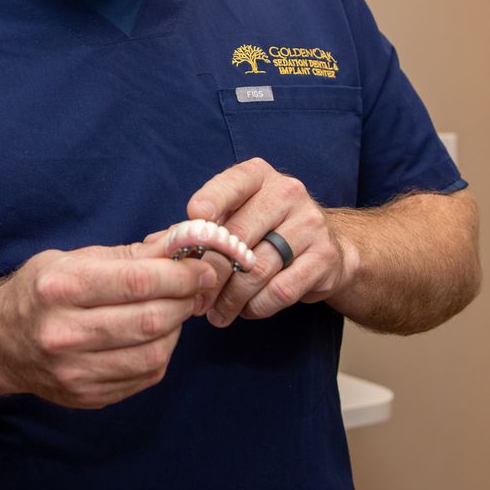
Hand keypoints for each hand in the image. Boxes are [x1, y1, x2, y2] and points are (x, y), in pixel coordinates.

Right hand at [0, 240, 218, 408]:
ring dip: (176, 329)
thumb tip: (181, 246)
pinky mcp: (87, 396)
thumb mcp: (73, 260)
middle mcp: (64, 332)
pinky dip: (160, 353)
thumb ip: (129, 255)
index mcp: (59, 287)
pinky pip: (144, 377)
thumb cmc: (40, 291)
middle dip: (184, 300)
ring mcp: (74, 371)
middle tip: (197, 287)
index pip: (137, 281)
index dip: (180, 275)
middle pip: (149, 319)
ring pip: (153, 353)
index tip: (203, 267)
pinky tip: (155, 335)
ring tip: (175, 310)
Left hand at [186, 158, 358, 326]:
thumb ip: (207, 226)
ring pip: (257, 269)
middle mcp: (286, 192)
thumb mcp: (238, 214)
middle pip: (238, 236)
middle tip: (196, 299)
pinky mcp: (324, 256)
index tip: (191, 224)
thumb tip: (165, 247)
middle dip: (211, 273)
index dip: (209, 203)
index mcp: (258, 175)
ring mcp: (310, 223)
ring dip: (231, 298)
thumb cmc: (265, 229)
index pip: (231, 184)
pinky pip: (281, 290)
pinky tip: (247, 310)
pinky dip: (258, 306)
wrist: (324, 246)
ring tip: (218, 313)